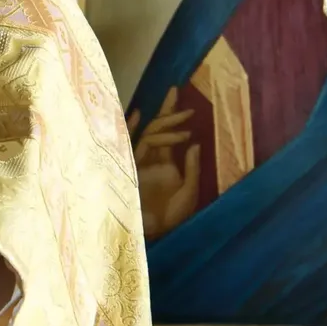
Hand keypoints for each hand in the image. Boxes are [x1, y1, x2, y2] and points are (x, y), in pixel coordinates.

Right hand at [127, 87, 200, 239]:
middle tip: (175, 90)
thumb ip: (192, 168)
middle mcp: (151, 159)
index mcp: (165, 164)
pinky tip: (138, 114)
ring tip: (184, 115)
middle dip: (167, 110)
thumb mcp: (190, 192)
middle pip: (158, 127)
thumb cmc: (171, 217)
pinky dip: (132, 129)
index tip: (185, 101)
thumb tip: (195, 143)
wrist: (155, 235)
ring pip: (150, 134)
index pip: (169, 134)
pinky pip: (132, 145)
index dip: (174, 116)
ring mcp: (140, 162)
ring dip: (166, 123)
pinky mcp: (131, 168)